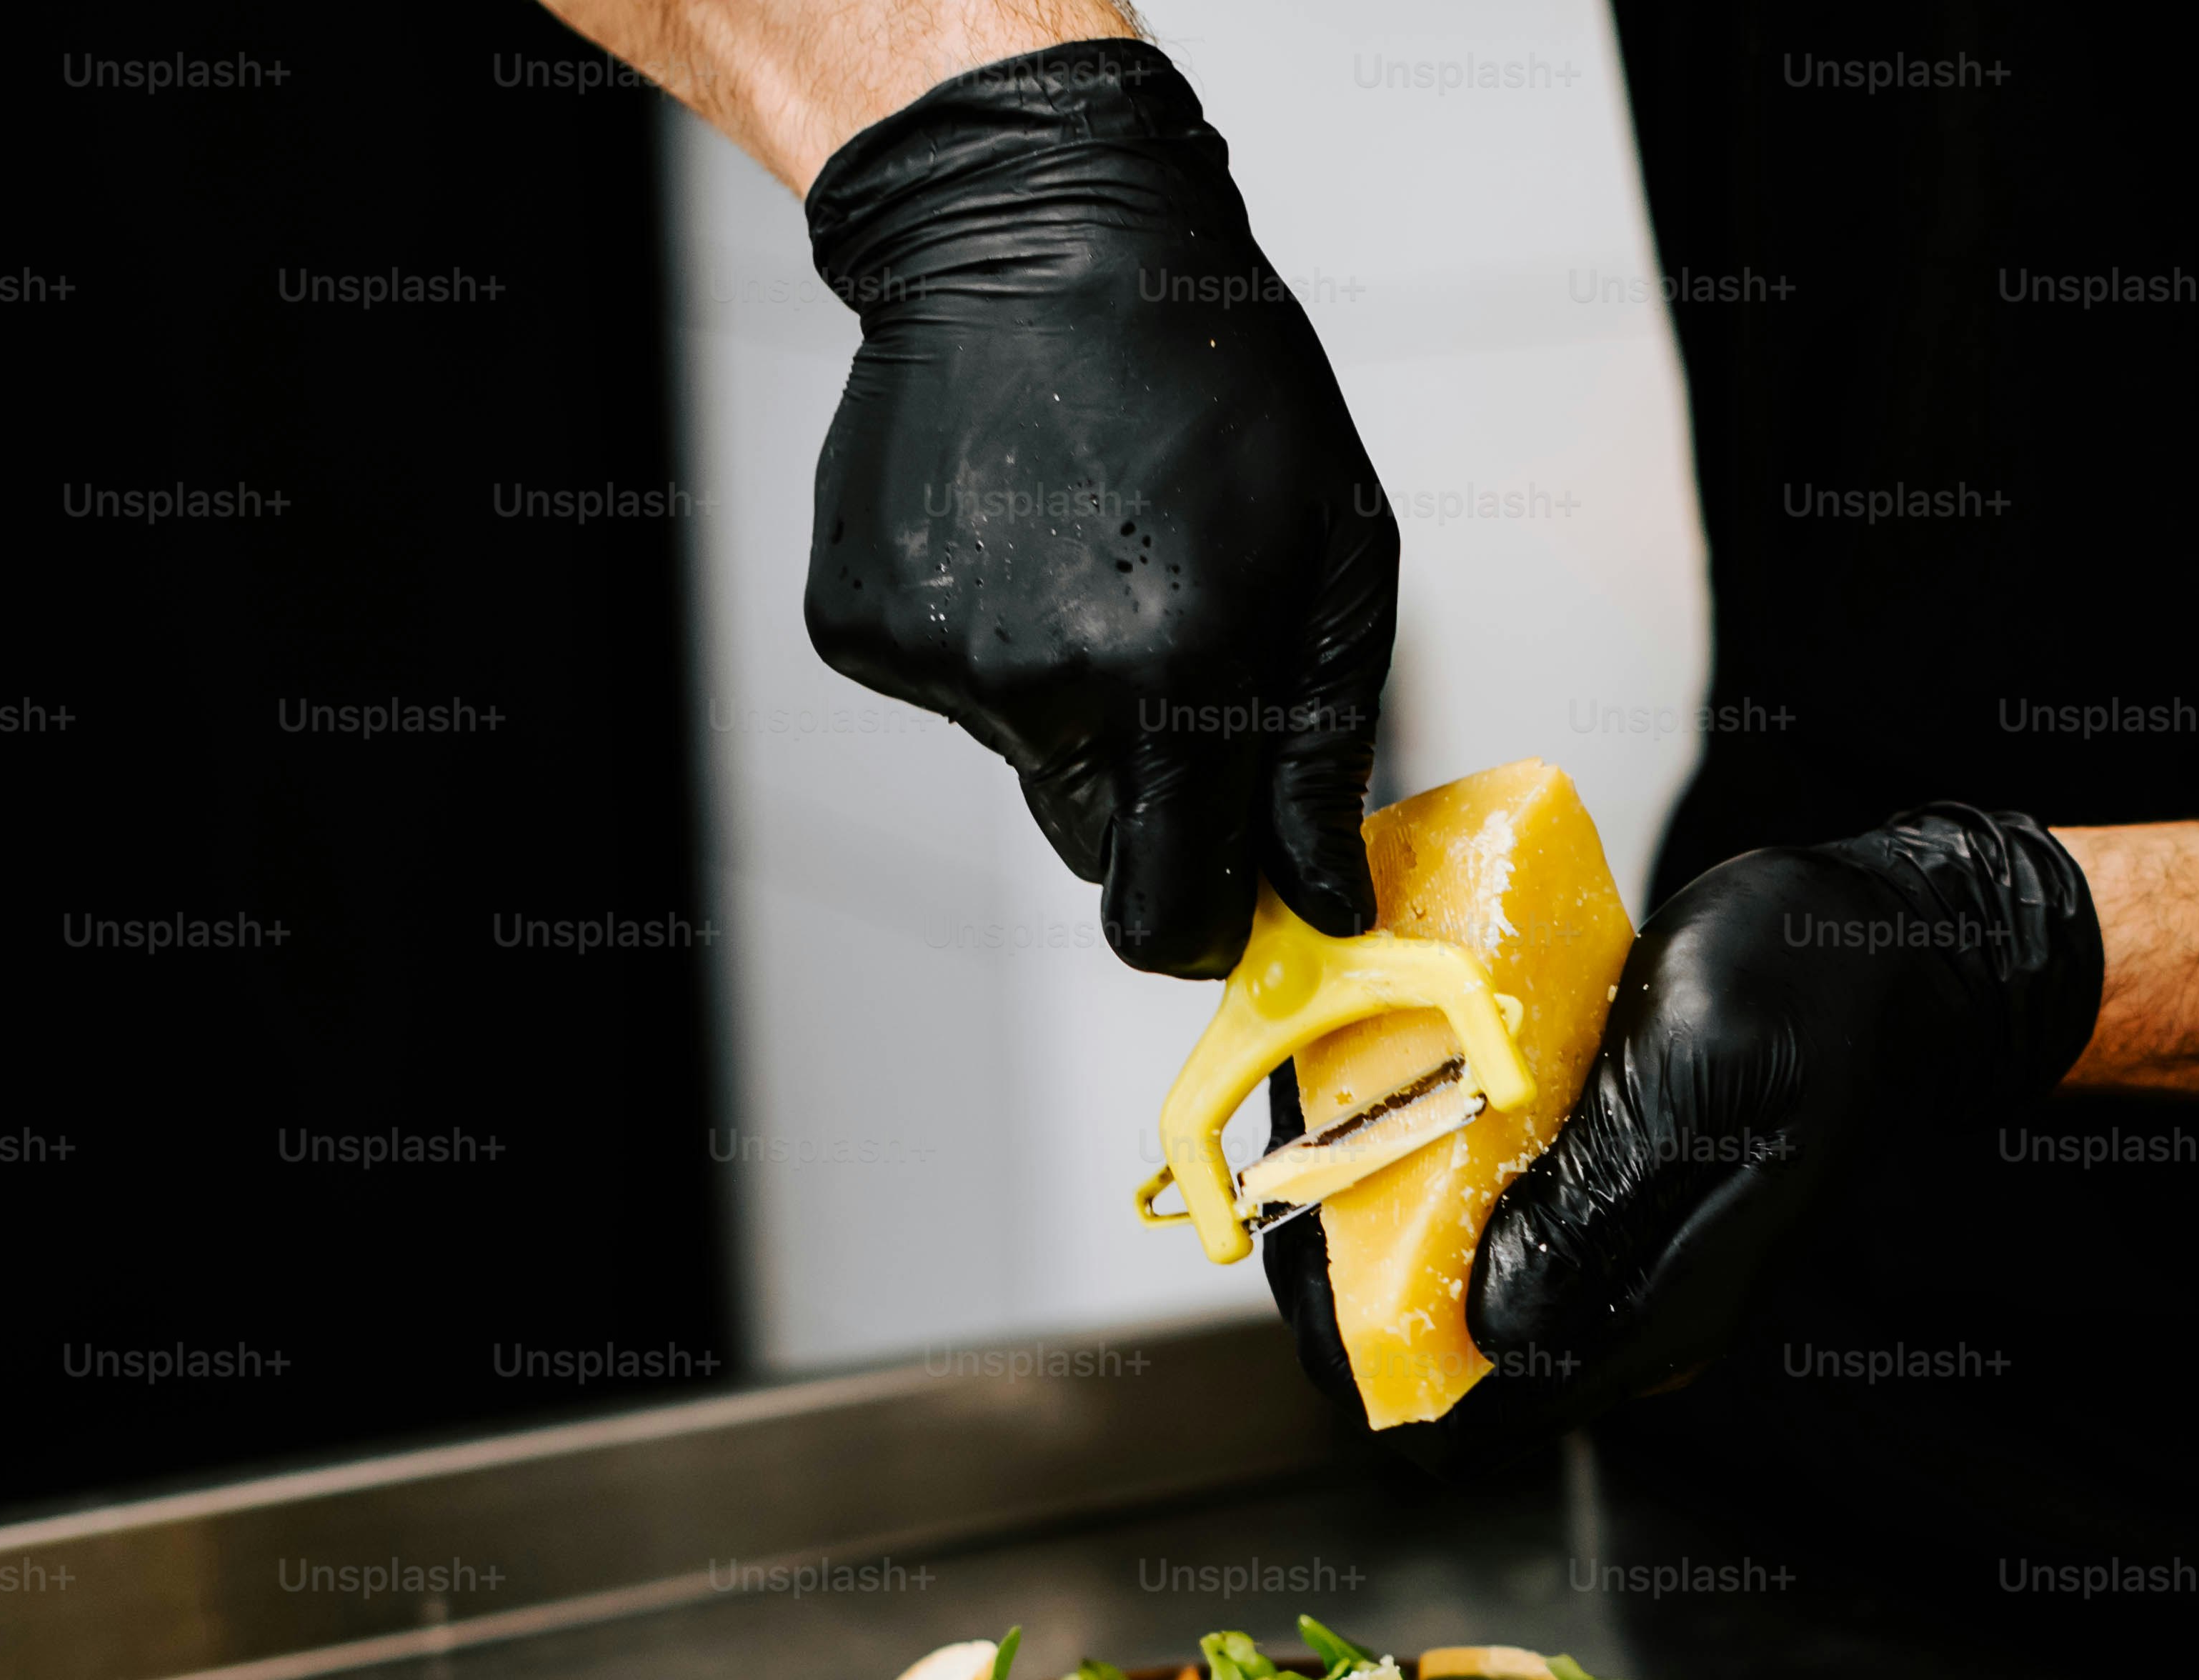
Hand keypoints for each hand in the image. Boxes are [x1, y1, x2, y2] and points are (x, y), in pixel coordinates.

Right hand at [802, 42, 1394, 975]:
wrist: (1038, 237)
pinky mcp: (862, 625)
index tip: (1227, 894)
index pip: (1165, 912)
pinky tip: (1013, 530)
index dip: (1202, 924)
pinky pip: (949, 689)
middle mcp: (1043, 683)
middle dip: (1146, 788)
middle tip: (1172, 649)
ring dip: (1070, 689)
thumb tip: (1324, 902)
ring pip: (1027, 756)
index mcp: (1176, 676)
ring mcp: (938, 655)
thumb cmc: (1212, 379)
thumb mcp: (1337, 557)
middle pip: (1095, 845)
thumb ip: (1324, 750)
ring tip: (1088, 547)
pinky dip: (987, 633)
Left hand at [1255, 805, 2104, 1440]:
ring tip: (1311, 1118)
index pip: (1462, 1404)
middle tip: (1274, 1164)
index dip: (1350, 1345)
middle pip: (1437, 1347)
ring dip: (1371, 1212)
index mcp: (1653, 1314)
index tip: (1281, 1244)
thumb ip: (1593, 1203)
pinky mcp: (1605, 1192)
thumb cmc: (1811, 992)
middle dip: (1341, 1272)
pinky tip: (1380, 1092)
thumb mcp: (1695, 1077)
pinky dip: (1421, 1161)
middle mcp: (1623, 1308)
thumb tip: (1484, 1324)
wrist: (1896, 942)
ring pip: (1449, 1276)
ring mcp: (1615, 1254)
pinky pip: (1484, 1206)